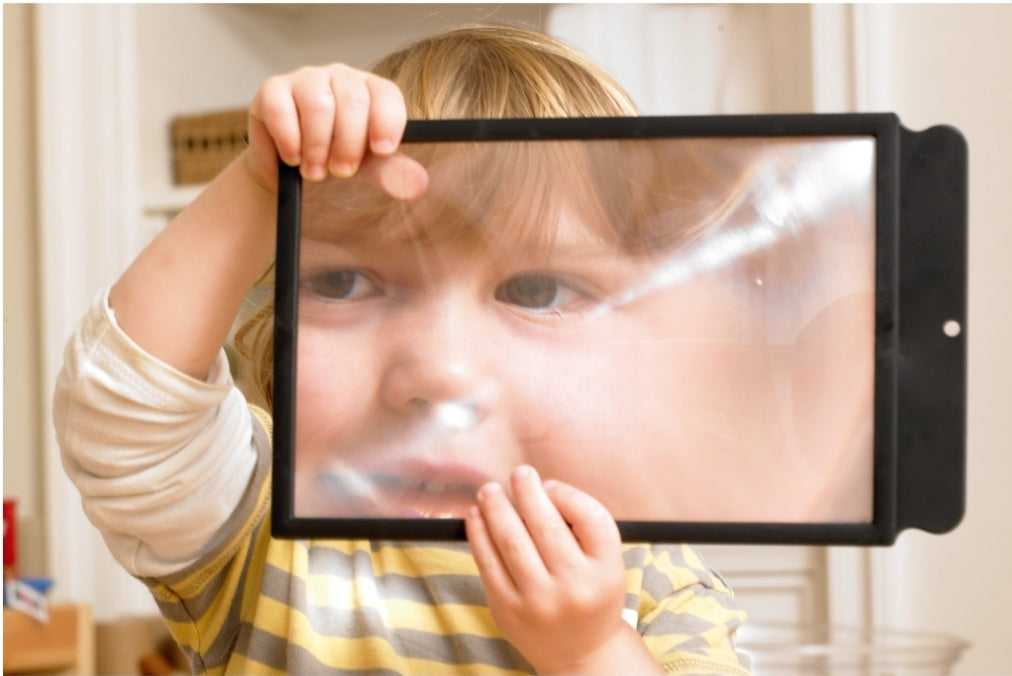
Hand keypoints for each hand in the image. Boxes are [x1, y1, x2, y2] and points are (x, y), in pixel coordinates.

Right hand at [244, 63, 428, 198]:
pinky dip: (288, 141)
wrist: (291, 169)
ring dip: (317, 146)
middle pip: (353, 100)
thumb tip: (419, 185)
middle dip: (349, 143)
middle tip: (342, 172)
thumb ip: (393, 173)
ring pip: (318, 105)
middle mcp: (340, 78)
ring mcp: (306, 80)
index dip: (387, 121)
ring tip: (314, 171)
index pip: (386, 94)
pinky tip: (291, 159)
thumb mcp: (369, 168)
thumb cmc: (336, 158)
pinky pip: (280, 110)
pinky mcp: (272, 90)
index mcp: (370, 91)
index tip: (382, 150)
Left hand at [466, 466, 661, 674]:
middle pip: (545, 525)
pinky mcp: (507, 610)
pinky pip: (488, 563)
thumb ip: (584, 527)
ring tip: (490, 490)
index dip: (567, 494)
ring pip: (511, 540)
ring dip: (496, 508)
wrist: (581, 654)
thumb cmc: (593, 596)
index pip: (591, 518)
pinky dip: (478, 534)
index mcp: (606, 571)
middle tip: (518, 473)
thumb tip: (540, 490)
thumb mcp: (608, 564)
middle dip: (527, 491)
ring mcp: (538, 601)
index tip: (549, 485)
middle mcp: (574, 587)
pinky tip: (476, 516)